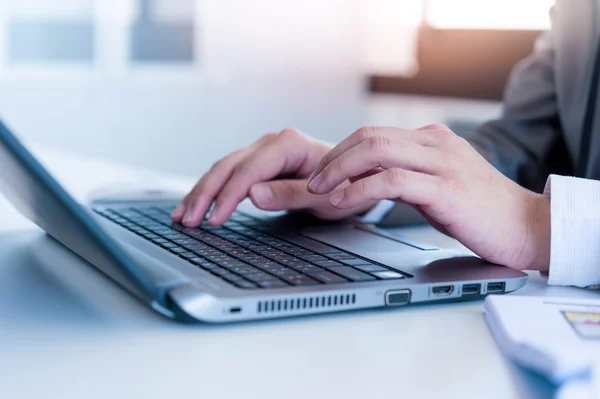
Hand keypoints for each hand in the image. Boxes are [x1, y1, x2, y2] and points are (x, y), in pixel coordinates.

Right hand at [171, 128, 378, 226]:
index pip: (248, 172)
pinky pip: (231, 173)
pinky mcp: (261, 161)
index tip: (213, 220)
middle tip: (186, 220)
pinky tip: (199, 203)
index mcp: (289, 144)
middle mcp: (273, 142)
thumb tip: (252, 194)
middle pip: (228, 167)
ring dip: (202, 192)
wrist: (360, 177)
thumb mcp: (324, 197)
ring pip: (224, 168)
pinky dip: (213, 189)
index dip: (227, 197)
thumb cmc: (347, 187)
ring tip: (182, 215)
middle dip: (204, 194)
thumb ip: (289, 195)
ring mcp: (265, 150)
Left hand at [307, 125, 550, 270]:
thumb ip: (403, 174)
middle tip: (312, 181)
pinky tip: (344, 202)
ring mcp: (442, 163)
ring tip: (319, 190)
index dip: (340, 152)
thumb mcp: (436, 183)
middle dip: (332, 158)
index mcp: (432, 139)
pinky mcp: (447, 189)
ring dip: (339, 169)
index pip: (373, 134)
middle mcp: (436, 143)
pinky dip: (360, 190)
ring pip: (377, 150)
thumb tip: (361, 176)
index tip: (321, 174)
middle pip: (369, 136)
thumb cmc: (479, 210)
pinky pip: (393, 182)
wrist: (528, 226)